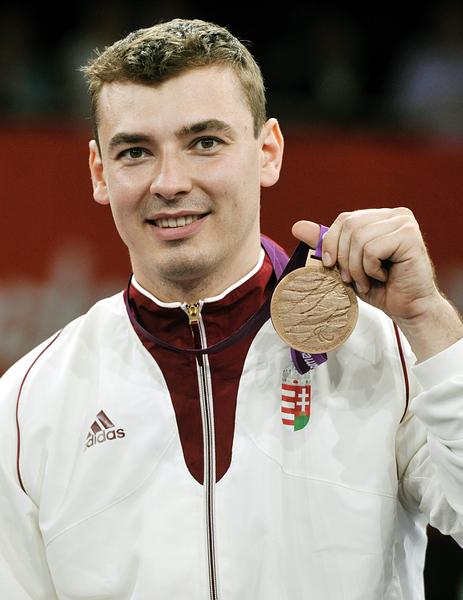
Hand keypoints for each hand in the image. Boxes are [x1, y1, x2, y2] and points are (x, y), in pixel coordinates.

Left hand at [292, 208, 462, 360]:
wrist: (408, 309)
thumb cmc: (379, 288)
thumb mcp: (345, 265)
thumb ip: (326, 244)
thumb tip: (297, 226)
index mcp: (380, 217)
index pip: (345, 219)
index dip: (332, 243)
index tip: (332, 266)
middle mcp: (395, 215)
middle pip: (350, 226)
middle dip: (344, 258)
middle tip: (352, 279)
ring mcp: (404, 223)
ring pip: (359, 238)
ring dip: (356, 268)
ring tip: (367, 282)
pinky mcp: (409, 237)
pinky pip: (372, 249)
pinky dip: (370, 269)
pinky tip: (383, 278)